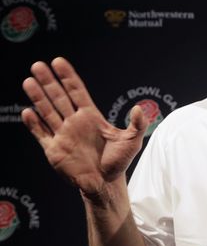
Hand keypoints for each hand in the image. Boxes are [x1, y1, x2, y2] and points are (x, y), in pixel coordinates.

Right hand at [21, 57, 147, 198]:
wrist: (106, 184)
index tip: (58, 62)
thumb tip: (139, 108)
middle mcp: (74, 122)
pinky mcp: (54, 150)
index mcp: (91, 117)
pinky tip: (28, 112)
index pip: (76, 91)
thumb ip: (138, 124)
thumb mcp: (132, 140)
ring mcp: (63, 134)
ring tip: (28, 81)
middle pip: (58, 97)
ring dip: (38, 97)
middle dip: (48, 81)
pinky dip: (34, 124)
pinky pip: (41, 134)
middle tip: (38, 65)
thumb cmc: (119, 161)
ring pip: (47, 111)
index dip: (67, 77)